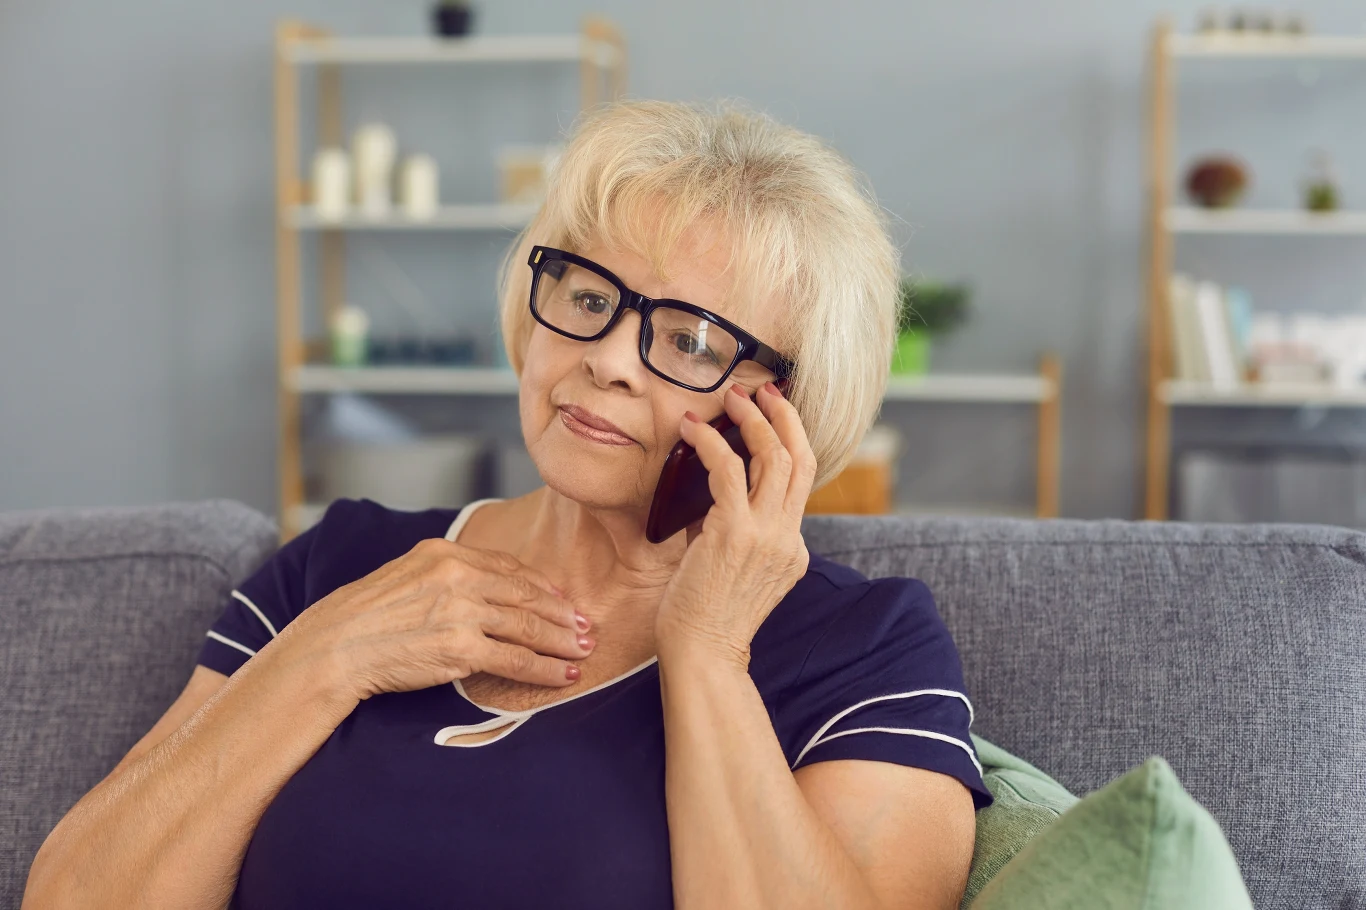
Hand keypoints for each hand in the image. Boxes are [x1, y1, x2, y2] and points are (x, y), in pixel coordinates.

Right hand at [282, 539, 595, 701]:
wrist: (336, 647)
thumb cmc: (366, 617)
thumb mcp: (407, 576)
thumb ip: (448, 577)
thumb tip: (487, 589)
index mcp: (446, 554)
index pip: (508, 567)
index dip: (542, 586)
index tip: (562, 599)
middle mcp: (458, 577)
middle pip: (526, 595)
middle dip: (562, 614)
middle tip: (587, 626)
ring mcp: (461, 612)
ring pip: (528, 626)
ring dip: (562, 640)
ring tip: (583, 650)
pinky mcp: (461, 649)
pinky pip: (516, 659)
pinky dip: (545, 669)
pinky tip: (562, 675)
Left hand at [654, 380, 815, 668]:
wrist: (702, 655)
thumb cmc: (703, 618)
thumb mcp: (729, 568)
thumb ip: (724, 529)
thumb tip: (699, 492)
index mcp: (792, 549)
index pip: (800, 484)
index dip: (788, 442)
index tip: (770, 416)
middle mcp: (788, 538)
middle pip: (801, 459)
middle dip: (784, 417)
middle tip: (763, 391)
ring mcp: (767, 535)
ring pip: (775, 457)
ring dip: (753, 420)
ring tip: (732, 398)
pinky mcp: (735, 533)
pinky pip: (729, 469)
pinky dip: (710, 442)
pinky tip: (692, 429)